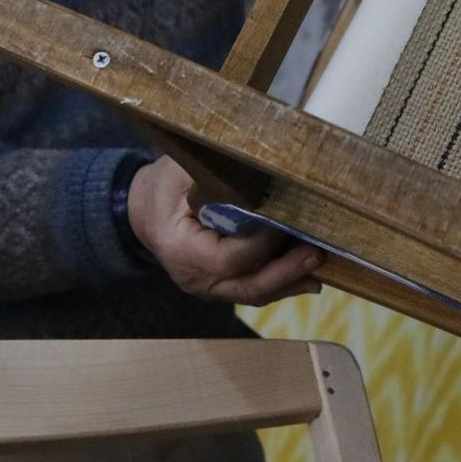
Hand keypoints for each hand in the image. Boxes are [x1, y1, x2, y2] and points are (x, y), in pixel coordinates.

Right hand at [127, 156, 323, 305]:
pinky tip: (306, 276)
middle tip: (315, 253)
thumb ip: (216, 176)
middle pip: (246, 285)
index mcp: (180, 249)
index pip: (228, 258)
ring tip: (318, 266)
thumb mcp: (182, 172)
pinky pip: (251, 289)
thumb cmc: (164, 186)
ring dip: (289, 281)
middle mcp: (193, 277)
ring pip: (253, 292)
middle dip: (285, 271)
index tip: (285, 219)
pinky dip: (280, 283)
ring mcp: (207, 287)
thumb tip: (262, 169)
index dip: (261, 244)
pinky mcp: (220, 286)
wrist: (142, 210)